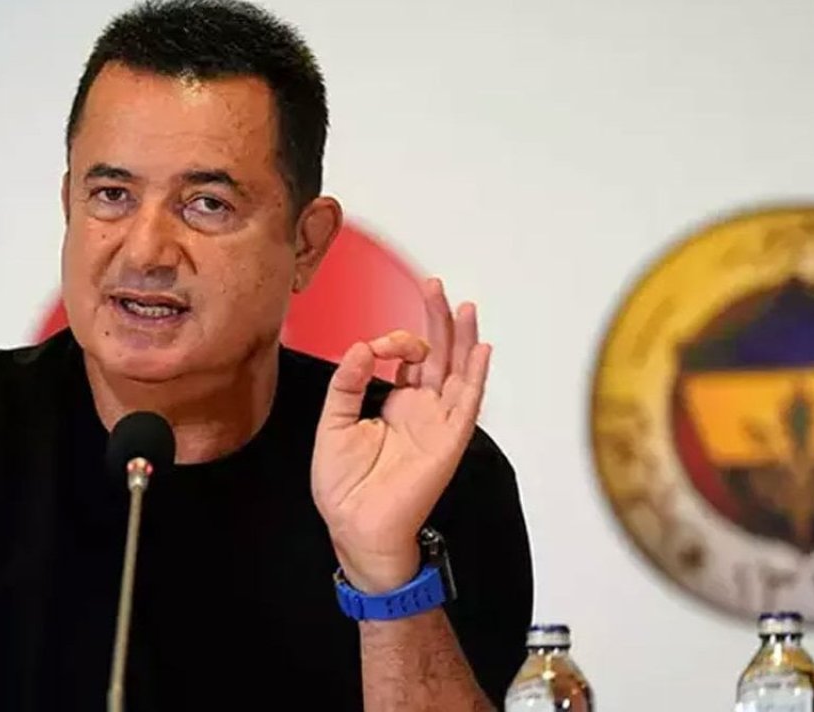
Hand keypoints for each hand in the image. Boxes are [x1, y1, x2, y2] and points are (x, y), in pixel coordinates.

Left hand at [311, 278, 490, 593]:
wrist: (354, 526)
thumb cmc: (344, 485)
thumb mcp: (333, 423)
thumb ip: (347, 384)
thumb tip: (363, 347)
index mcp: (395, 403)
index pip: (408, 358)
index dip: (397, 339)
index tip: (377, 342)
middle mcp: (421, 409)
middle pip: (439, 355)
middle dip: (439, 320)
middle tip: (435, 286)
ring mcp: (437, 423)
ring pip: (458, 372)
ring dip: (463, 339)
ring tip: (464, 306)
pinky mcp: (448, 441)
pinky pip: (467, 405)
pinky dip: (475, 377)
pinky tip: (480, 349)